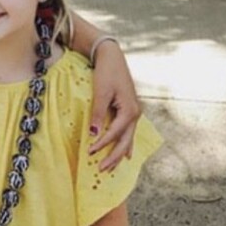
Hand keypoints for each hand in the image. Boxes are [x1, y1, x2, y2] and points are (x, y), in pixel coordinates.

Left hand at [88, 41, 140, 170]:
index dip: (102, 143)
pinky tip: (126, 154)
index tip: (90, 151)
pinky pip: (128, 131)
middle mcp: (135, 114)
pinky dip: (124, 143)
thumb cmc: (106, 72)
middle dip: (113, 156)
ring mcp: (134, 112)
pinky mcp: (129, 109)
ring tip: (111, 167)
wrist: (112, 56)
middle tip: (101, 169)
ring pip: (128, 138)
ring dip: (119, 153)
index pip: (115, 133)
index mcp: (130, 110)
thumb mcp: (101, 92)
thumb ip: (98, 113)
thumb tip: (94, 134)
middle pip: (125, 141)